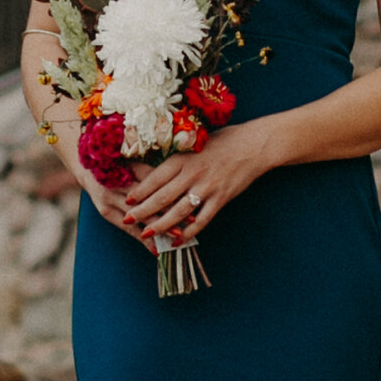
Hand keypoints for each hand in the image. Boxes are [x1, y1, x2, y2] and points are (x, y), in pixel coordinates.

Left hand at [113, 121, 272, 247]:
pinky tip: (178, 240)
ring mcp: (207, 187)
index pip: (156, 177)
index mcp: (184, 157)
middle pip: (162, 196)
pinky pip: (202, 219)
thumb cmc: (224, 141)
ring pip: (178, 211)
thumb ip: (178, 159)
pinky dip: (189, 232)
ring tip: (147, 234)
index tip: (127, 199)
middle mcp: (193, 173)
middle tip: (128, 219)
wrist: (253, 145)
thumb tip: (155, 170)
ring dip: (161, 224)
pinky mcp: (221, 198)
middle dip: (143, 210)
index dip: (140, 190)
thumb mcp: (196, 143)